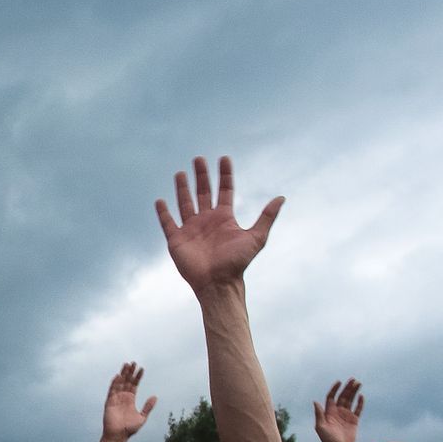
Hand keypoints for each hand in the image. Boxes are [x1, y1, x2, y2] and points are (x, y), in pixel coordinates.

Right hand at [102, 361, 155, 440]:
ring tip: (126, 365)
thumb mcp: (142, 417)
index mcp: (130, 399)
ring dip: (122, 374)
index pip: (134, 385)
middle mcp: (123, 397)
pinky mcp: (110, 402)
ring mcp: (116, 399)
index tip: (141, 369)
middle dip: (130, 372)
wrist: (118, 436)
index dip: (137, 377)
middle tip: (133, 363)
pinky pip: (112, 391)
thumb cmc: (129, 428)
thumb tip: (155, 397)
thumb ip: (147, 407)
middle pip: (126, 381)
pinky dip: (114, 383)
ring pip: (119, 383)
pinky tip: (118, 376)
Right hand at [155, 155, 283, 294]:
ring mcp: (191, 229)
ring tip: (180, 173)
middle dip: (201, 175)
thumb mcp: (256, 237)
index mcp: (224, 218)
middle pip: (203, 192)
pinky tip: (160, 201)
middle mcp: (207, 220)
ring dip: (182, 188)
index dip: (224, 175)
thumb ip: (266, 217)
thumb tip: (282, 198)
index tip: (224, 159)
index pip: (224, 190)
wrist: (218, 282)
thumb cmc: (237, 263)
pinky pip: (168, 223)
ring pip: (185, 203)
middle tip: (198, 159)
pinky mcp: (177, 240)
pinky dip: (163, 212)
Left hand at [313, 378, 364, 441]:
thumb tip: (315, 401)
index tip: (339, 382)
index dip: (335, 389)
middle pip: (343, 396)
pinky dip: (360, 403)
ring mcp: (346, 416)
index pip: (332, 397)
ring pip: (351, 401)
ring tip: (358, 383)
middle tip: (353, 379)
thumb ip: (319, 414)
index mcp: (329, 412)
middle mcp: (338, 412)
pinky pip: (358, 409)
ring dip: (354, 392)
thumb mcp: (320, 426)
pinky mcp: (354, 421)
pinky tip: (361, 396)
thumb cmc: (327, 440)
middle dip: (347, 388)